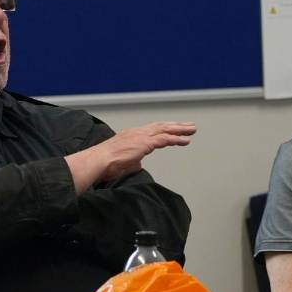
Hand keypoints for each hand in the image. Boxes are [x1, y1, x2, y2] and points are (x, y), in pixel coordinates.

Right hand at [65, 121, 195, 192]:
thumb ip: (133, 162)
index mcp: (131, 135)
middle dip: (176, 126)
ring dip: (180, 130)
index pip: (152, 130)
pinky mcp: (144, 143)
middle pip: (161, 126)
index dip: (164, 129)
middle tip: (188, 126)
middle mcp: (137, 132)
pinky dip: (176, 139)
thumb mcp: (122, 163)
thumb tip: (138, 164)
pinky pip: (164, 139)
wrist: (98, 161)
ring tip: (192, 130)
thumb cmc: (105, 164)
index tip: (174, 130)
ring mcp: (141, 136)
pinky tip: (185, 141)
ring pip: (165, 130)